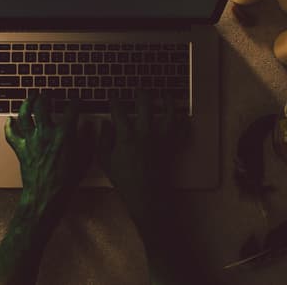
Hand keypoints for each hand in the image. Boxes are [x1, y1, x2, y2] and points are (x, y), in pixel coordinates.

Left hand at [5, 93, 92, 213]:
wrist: (46, 197)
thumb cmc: (66, 182)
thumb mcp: (85, 159)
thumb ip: (87, 140)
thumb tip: (89, 127)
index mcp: (64, 134)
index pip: (71, 110)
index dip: (75, 102)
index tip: (76, 100)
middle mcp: (46, 133)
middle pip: (42, 106)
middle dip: (46, 96)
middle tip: (48, 93)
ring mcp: (31, 140)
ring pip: (25, 114)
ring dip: (27, 103)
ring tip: (30, 97)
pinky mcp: (21, 149)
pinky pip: (11, 134)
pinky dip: (9, 125)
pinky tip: (10, 120)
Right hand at [97, 90, 187, 226]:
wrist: (146, 196)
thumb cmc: (124, 180)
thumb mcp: (105, 161)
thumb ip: (103, 140)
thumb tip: (104, 124)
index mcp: (126, 136)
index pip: (119, 111)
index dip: (114, 101)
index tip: (113, 96)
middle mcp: (145, 133)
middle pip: (145, 105)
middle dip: (141, 94)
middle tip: (139, 89)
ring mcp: (160, 139)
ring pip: (168, 113)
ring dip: (167, 102)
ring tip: (165, 95)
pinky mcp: (170, 146)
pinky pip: (180, 131)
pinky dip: (183, 123)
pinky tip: (182, 116)